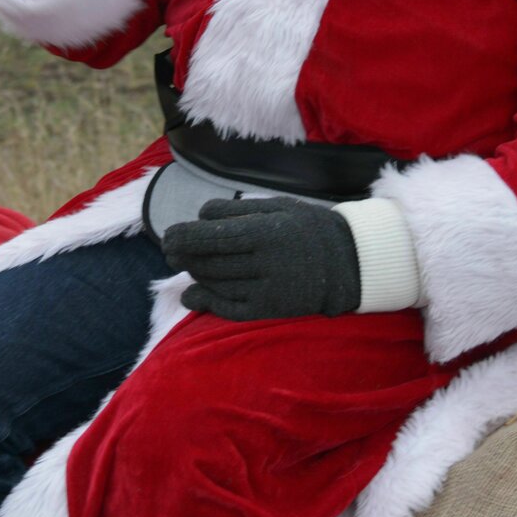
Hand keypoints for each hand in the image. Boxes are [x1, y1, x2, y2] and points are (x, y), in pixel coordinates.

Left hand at [163, 197, 361, 320]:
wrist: (348, 262)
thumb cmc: (307, 228)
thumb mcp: (278, 206)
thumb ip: (237, 211)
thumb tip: (199, 217)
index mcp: (265, 232)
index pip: (209, 236)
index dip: (181, 237)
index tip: (168, 237)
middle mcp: (264, 262)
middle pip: (208, 261)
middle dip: (183, 256)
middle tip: (171, 250)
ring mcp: (267, 289)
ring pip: (215, 283)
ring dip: (195, 274)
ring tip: (190, 265)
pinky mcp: (269, 310)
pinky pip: (228, 308)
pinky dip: (205, 301)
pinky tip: (193, 295)